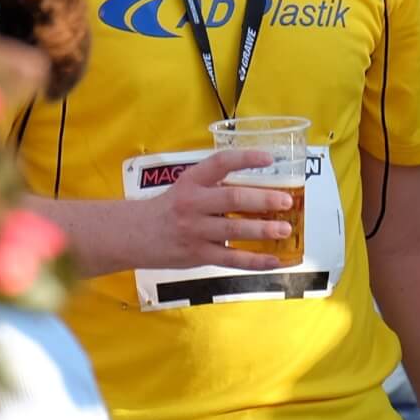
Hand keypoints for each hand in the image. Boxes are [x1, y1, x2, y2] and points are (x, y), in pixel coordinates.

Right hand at [134, 149, 293, 271]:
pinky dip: (255, 261)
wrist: (133, 234)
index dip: (245, 159)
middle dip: (262, 200)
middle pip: (231, 199)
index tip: (268, 159)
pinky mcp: (198, 254)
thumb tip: (259, 192)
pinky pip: (232, 259)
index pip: (219, 163)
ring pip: (234, 230)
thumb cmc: (166, 209)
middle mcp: (192, 204)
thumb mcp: (184, 189)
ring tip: (285, 229)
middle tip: (285, 200)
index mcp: (190, 182)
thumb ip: (214, 189)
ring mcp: (195, 230)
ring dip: (263, 229)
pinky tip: (274, 259)